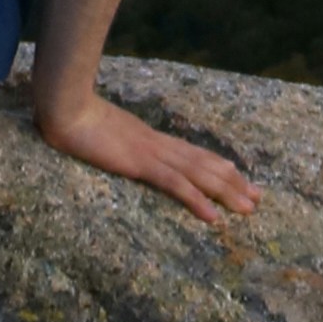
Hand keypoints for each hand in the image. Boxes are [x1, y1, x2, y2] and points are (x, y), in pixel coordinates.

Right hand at [32, 88, 258, 223]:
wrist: (64, 105)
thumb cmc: (76, 118)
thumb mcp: (104, 134)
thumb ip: (118, 141)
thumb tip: (123, 149)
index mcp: (151, 139)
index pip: (193, 154)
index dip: (219, 167)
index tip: (241, 179)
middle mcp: (159, 144)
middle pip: (204, 164)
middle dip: (233, 182)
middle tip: (258, 198)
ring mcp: (151, 152)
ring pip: (198, 174)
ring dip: (225, 192)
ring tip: (247, 208)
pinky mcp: (140, 162)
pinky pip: (174, 185)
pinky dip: (197, 200)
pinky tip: (212, 216)